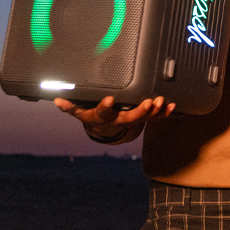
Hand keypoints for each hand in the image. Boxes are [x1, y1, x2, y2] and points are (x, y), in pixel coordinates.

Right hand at [54, 95, 173, 142]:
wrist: (106, 130)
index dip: (106, 106)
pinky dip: (164, 112)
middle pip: (131, 117)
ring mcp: (133, 120)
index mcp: (103, 117)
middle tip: (148, 102)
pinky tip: (172, 105)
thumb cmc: (93, 116)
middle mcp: (119, 120)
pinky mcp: (143, 118)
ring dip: (155, 111)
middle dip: (140, 110)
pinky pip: (155, 116)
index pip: (104, 112)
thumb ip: (70, 106)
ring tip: (162, 102)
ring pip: (146, 117)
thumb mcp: (80, 112)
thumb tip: (56, 100)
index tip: (109, 99)